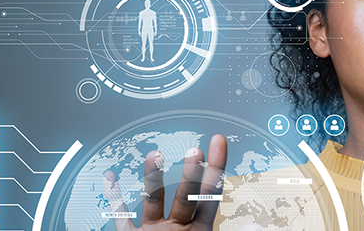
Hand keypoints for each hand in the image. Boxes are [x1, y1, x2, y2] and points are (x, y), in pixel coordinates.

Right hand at [103, 134, 227, 230]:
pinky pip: (121, 217)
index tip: (218, 141)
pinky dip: (114, 198)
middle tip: (194, 151)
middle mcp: (177, 229)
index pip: (211, 193)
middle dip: (191, 174)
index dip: (216, 167)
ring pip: (153, 200)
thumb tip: (253, 224)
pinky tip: (111, 178)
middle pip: (185, 196)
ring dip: (152, 178)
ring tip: (155, 155)